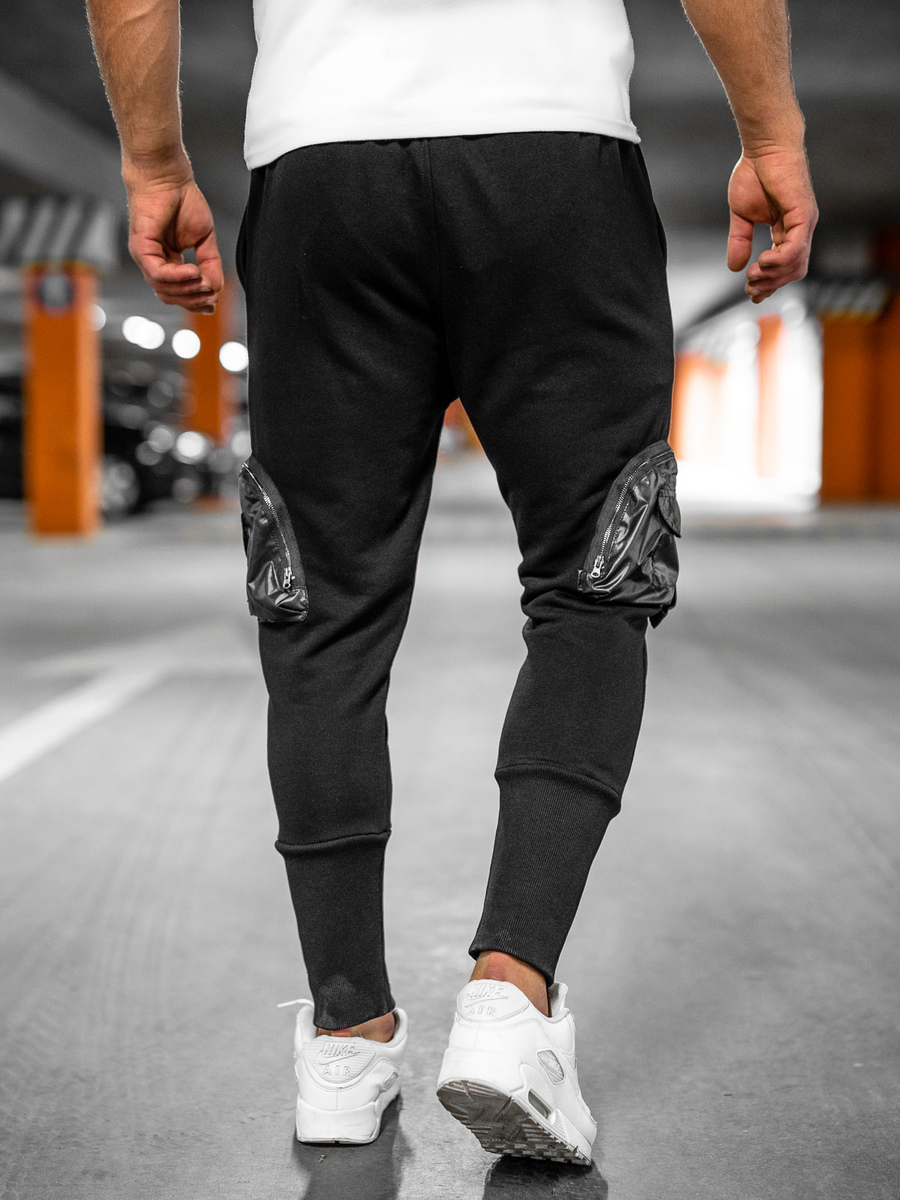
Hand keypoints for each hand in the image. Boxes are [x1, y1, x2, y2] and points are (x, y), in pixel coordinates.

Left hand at [123, 160, 223, 313]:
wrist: (167, 176)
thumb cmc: (183, 200)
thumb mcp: (204, 239)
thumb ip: (211, 264)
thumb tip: (217, 288)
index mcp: (167, 262)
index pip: (178, 292)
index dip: (196, 302)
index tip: (214, 303)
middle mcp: (153, 262)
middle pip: (170, 296)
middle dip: (193, 300)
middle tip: (212, 296)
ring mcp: (144, 257)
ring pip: (163, 289)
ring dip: (188, 290)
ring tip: (205, 282)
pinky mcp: (141, 248)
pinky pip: (158, 274)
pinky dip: (178, 277)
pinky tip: (194, 271)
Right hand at [726, 143, 817, 303]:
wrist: (764, 146)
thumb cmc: (754, 174)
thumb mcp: (741, 216)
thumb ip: (740, 242)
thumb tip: (734, 268)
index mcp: (787, 232)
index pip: (784, 267)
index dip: (769, 284)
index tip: (750, 293)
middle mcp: (800, 230)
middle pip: (793, 272)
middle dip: (771, 285)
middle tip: (750, 287)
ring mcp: (805, 223)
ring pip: (796, 264)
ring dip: (773, 276)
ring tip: (753, 275)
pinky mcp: (804, 214)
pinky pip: (795, 247)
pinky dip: (779, 260)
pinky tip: (762, 261)